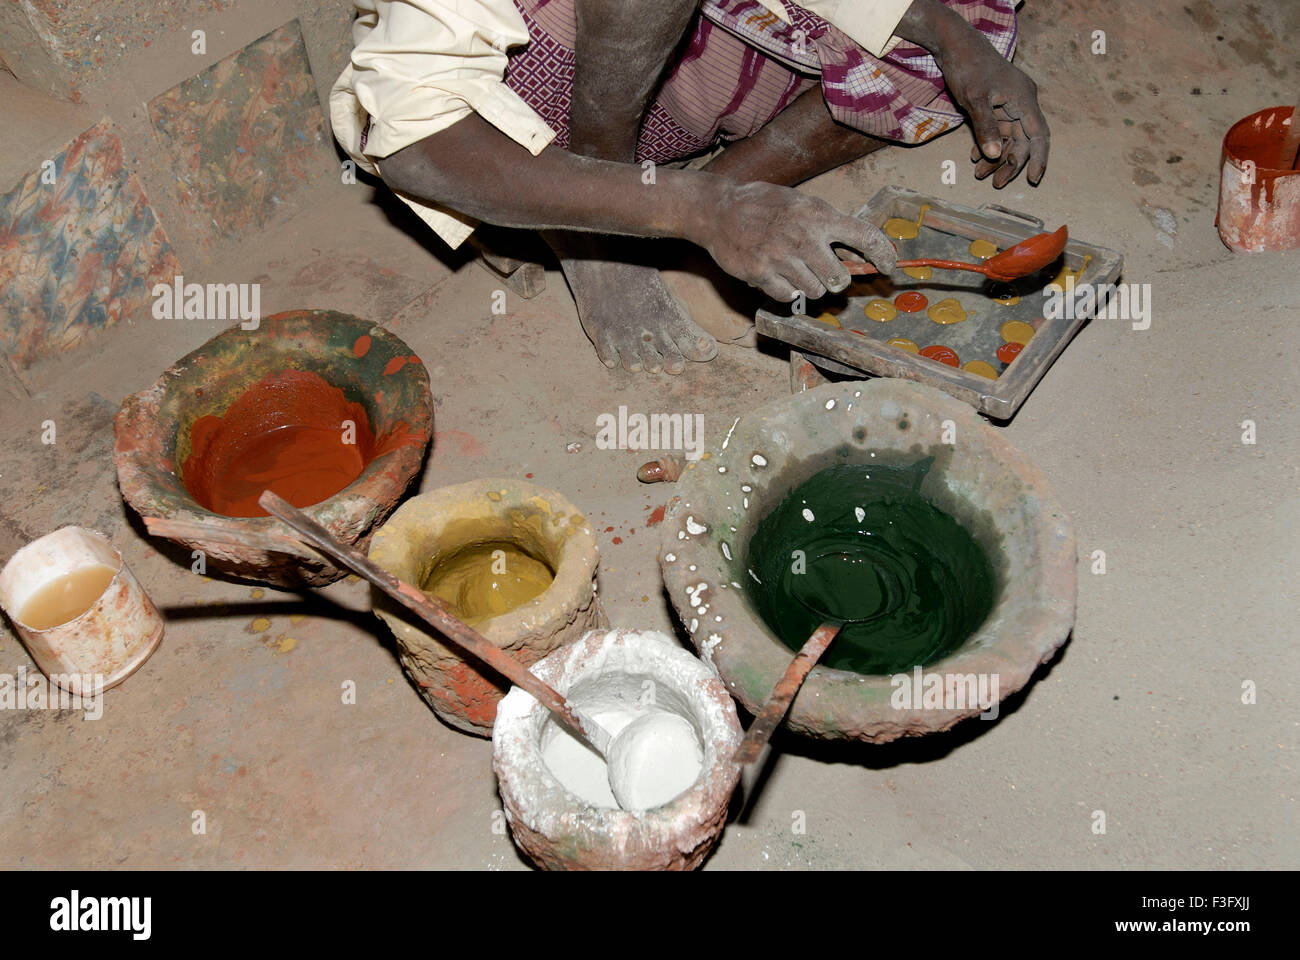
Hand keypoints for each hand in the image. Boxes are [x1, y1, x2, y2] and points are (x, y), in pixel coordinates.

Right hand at [694, 180, 897, 301]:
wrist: (720, 210)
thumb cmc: (765, 206)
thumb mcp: (801, 204)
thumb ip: (828, 226)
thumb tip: (858, 253)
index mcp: (818, 215)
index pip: (864, 236)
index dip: (883, 254)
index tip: (889, 266)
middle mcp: (804, 237)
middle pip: (838, 278)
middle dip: (834, 280)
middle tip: (823, 272)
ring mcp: (781, 257)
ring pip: (815, 291)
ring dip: (809, 286)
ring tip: (794, 270)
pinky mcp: (761, 274)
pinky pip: (789, 297)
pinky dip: (787, 292)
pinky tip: (777, 275)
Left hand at [939, 47, 1049, 187]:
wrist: (956, 48)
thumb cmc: (968, 69)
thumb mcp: (975, 99)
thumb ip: (985, 127)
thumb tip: (995, 155)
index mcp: (1024, 99)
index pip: (1038, 135)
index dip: (1038, 158)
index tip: (1035, 179)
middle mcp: (1021, 103)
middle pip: (1022, 141)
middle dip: (1010, 164)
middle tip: (996, 184)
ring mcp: (1009, 105)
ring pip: (1009, 139)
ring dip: (996, 158)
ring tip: (978, 174)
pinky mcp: (996, 106)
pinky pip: (997, 131)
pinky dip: (988, 144)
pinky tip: (974, 157)